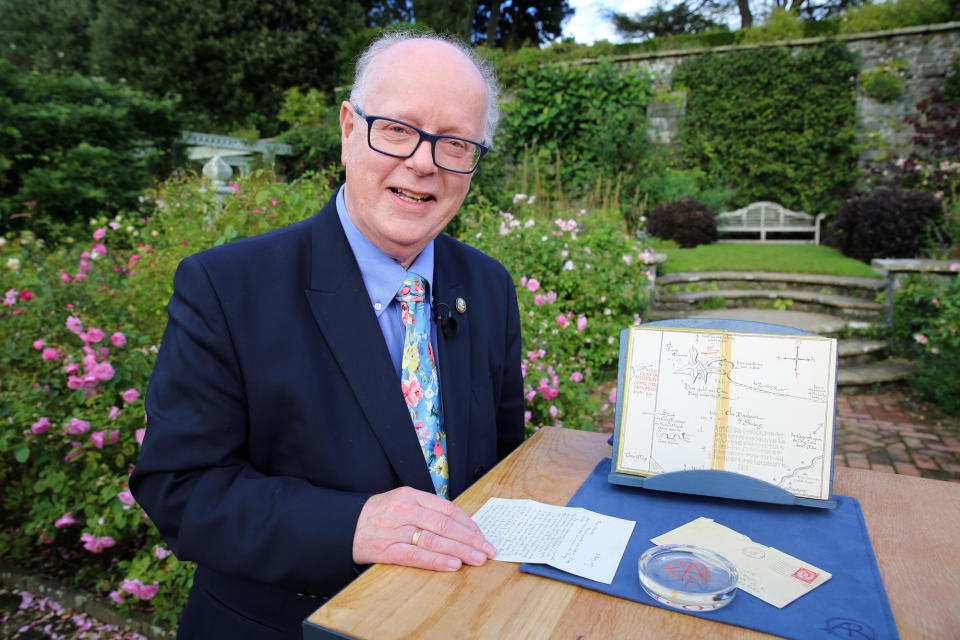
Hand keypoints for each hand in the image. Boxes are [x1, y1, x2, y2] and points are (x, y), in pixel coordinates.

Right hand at [352, 486, 496, 571]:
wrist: (344, 525)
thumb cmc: (377, 515)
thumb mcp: (401, 501)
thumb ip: (427, 509)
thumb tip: (459, 525)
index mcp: (411, 495)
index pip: (448, 509)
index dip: (469, 523)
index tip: (482, 535)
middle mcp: (404, 510)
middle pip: (446, 525)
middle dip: (471, 539)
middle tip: (487, 550)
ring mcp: (395, 530)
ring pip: (434, 540)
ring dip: (460, 551)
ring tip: (477, 559)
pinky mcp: (386, 549)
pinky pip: (416, 556)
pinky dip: (436, 561)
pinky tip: (453, 564)